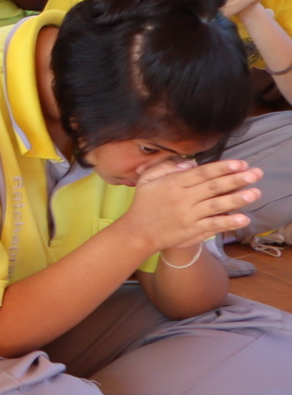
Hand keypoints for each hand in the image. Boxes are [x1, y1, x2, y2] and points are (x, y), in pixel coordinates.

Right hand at [119, 158, 261, 254]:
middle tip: (256, 173)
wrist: (138, 232)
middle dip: (236, 179)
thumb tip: (190, 162)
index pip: (201, 173)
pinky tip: (244, 218)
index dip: (221, 167)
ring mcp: (188, 215)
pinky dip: (228, 222)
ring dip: (237, 199)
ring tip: (255, 193)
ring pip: (216, 206)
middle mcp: (182, 199)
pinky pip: (213, 225)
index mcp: (173, 183)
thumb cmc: (144, 203)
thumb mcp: (147, 179)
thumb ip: (166, 166)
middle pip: (213, 187)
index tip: (239, 163)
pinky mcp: (192, 230)